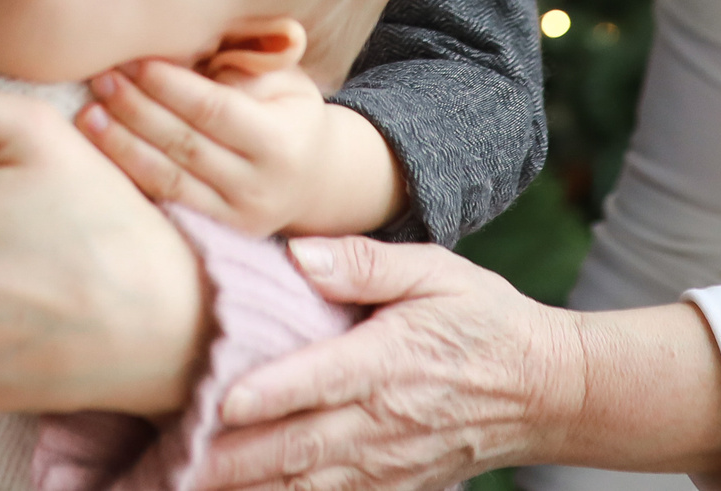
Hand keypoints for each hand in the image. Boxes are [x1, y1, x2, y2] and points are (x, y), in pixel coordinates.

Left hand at [79, 53, 407, 236]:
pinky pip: (166, 200)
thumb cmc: (290, 113)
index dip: (170, 85)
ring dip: (122, 144)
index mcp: (281, 141)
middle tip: (101, 78)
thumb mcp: (285, 81)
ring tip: (90, 113)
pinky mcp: (217, 231)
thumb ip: (244, 68)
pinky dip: (131, 174)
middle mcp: (259, 185)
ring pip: (168, 177)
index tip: (133, 60)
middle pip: (184, 143)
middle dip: (137, 109)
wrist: (314, 178)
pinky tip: (102, 149)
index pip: (214, 110)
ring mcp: (237, 215)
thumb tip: (187, 51)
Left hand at [194, 241, 720, 490]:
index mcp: (389, 360)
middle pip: (298, 446)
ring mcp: (389, 463)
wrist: (547, 390)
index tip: (219, 400)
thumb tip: (299, 254)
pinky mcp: (395, 486)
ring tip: (189, 486)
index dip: (269, 393)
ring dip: (250, 490)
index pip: (319, 380)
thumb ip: (365, 262)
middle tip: (174, 462)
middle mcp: (384, 420)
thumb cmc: (483, 318)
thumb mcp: (436, 270)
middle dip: (233, 459)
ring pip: (307, 486)